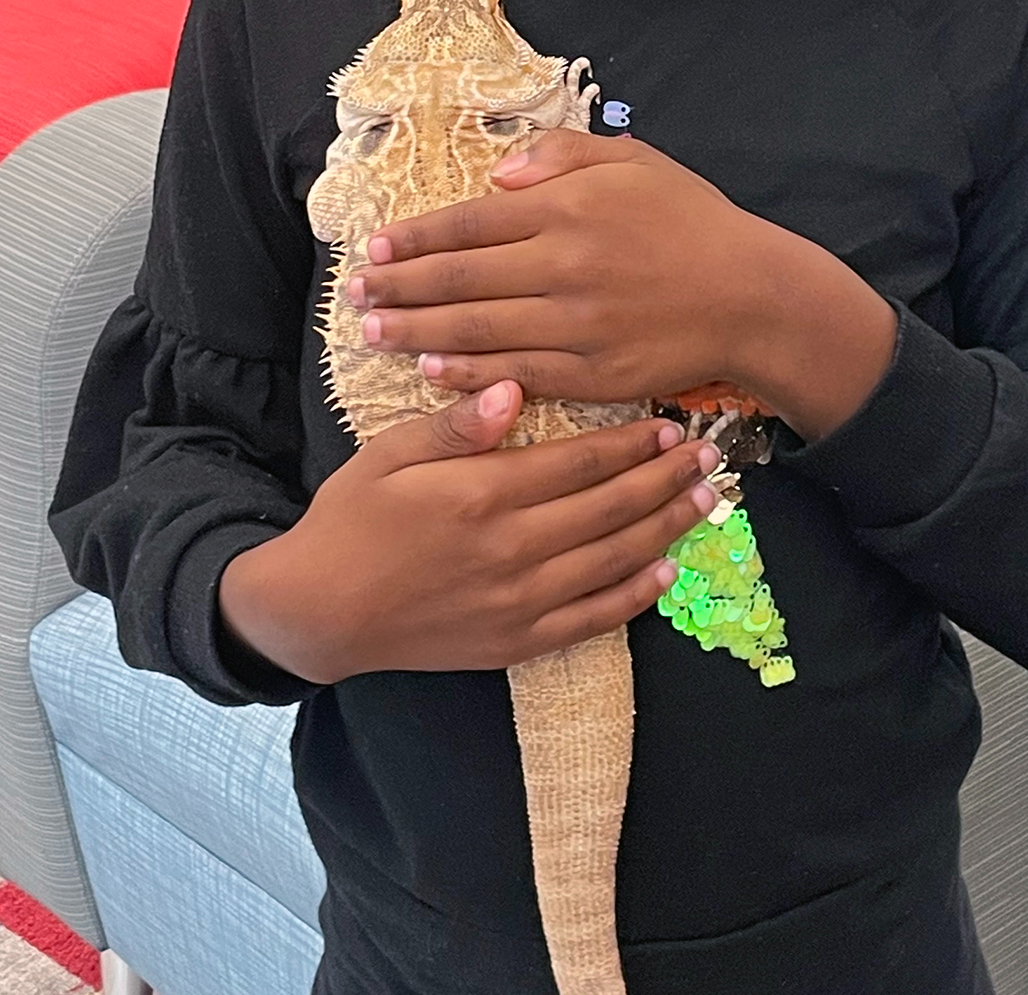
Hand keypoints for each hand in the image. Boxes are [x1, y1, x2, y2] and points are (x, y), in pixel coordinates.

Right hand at [217, 382, 721, 682]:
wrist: (320, 611)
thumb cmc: (353, 518)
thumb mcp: (392, 454)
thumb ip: (459, 425)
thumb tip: (513, 387)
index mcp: (483, 495)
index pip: (578, 463)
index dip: (630, 444)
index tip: (669, 425)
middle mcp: (512, 550)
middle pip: (609, 509)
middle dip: (663, 480)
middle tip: (708, 456)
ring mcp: (518, 602)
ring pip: (612, 561)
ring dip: (664, 529)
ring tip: (704, 502)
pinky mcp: (515, 641)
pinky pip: (591, 620)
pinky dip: (634, 597)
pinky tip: (665, 573)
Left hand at [349, 132, 899, 438]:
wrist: (751, 295)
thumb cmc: (690, 221)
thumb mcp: (633, 161)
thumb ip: (562, 154)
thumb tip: (498, 172)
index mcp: (566, 208)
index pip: (468, 222)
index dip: (414, 237)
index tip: (375, 245)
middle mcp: (561, 265)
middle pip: (457, 280)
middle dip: (398, 286)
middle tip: (356, 293)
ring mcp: (572, 325)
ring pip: (473, 331)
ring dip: (414, 332)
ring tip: (373, 331)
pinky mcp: (588, 373)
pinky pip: (511, 373)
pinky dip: (464, 372)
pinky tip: (430, 368)